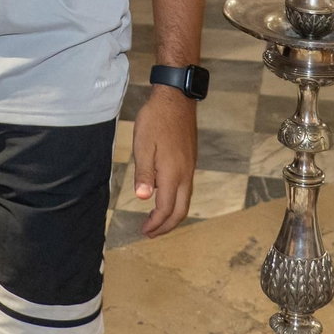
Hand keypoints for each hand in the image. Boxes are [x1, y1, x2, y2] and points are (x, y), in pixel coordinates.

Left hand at [131, 85, 197, 237]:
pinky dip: (176, 201)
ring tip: (157, 220)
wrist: (175, 100)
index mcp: (173, 174)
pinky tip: (164, 198)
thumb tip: (144, 198)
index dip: (156, 223)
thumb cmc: (156, 121)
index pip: (166, 208)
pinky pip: (185, 189)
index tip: (145, 231)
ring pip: (185, 200)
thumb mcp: (143, 146)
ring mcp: (189, 168)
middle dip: (166, 225)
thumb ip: (144, 174)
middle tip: (151, 233)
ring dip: (172, 214)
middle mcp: (185, 175)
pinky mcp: (189, 161)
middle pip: (181, 210)